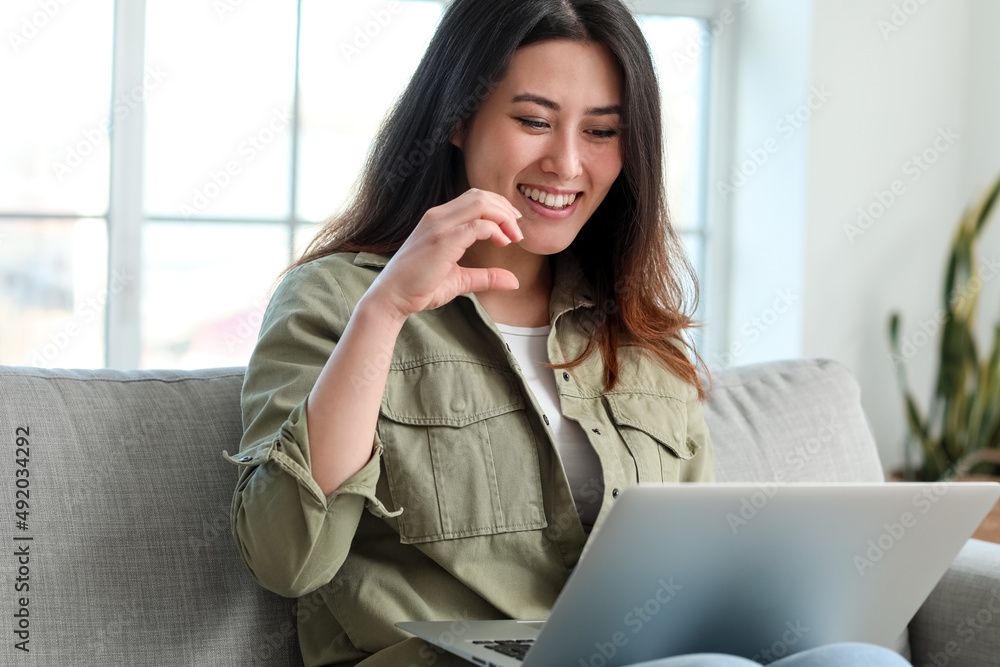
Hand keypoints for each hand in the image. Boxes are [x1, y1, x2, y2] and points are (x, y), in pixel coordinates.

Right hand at [365, 189, 523, 321]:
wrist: (392, 298)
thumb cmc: (419, 288)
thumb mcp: (460, 280)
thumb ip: (486, 277)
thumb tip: (514, 281)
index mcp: (439, 220)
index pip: (474, 199)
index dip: (498, 208)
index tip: (512, 227)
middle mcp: (438, 216)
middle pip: (480, 196)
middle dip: (505, 209)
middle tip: (518, 230)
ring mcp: (439, 225)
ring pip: (481, 204)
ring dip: (503, 217)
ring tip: (513, 236)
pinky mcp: (442, 240)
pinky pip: (477, 224)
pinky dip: (495, 230)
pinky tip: (502, 242)